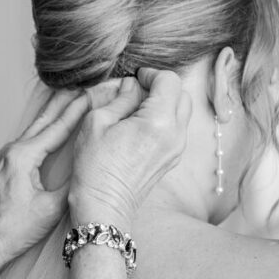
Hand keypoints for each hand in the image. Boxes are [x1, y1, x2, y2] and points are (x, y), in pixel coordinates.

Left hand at [0, 89, 87, 278]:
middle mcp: (11, 151)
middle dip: (65, 101)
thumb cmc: (10, 230)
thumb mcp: (49, 210)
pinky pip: (27, 140)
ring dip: (52, 113)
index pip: (57, 128)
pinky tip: (48, 129)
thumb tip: (90, 168)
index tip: (92, 93)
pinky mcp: (2, 166)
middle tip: (83, 84)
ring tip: (68, 97)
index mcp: (23, 156)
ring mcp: (4, 157)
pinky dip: (42, 129)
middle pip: (44, 120)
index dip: (77, 110)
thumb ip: (72, 186)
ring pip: (34, 129)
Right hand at [68, 69, 190, 229]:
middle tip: (138, 89)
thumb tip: (132, 85)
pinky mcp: (173, 158)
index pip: (169, 81)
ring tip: (139, 107)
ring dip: (165, 101)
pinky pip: (178, 127)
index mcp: (158, 122)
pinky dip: (166, 117)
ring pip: (183, 110)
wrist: (104, 205)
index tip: (135, 78)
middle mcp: (175, 135)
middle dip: (162, 85)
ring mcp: (177, 149)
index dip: (151, 73)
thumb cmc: (95, 165)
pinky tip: (142, 124)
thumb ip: (121, 98)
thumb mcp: (98, 121)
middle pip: (182, 94)